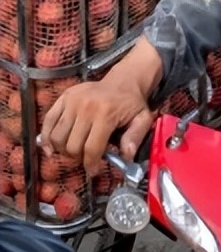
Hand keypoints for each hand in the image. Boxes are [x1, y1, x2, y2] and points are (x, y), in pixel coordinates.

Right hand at [41, 46, 160, 173]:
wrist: (124, 80)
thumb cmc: (131, 103)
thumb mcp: (142, 118)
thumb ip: (135, 137)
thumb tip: (126, 157)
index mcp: (106, 112)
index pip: (91, 148)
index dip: (91, 164)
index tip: (93, 171)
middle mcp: (86, 106)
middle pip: (72, 146)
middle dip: (78, 158)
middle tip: (86, 159)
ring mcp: (72, 101)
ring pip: (57, 137)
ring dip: (63, 150)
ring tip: (74, 150)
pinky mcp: (63, 98)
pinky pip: (47, 123)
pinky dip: (45, 138)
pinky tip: (51, 148)